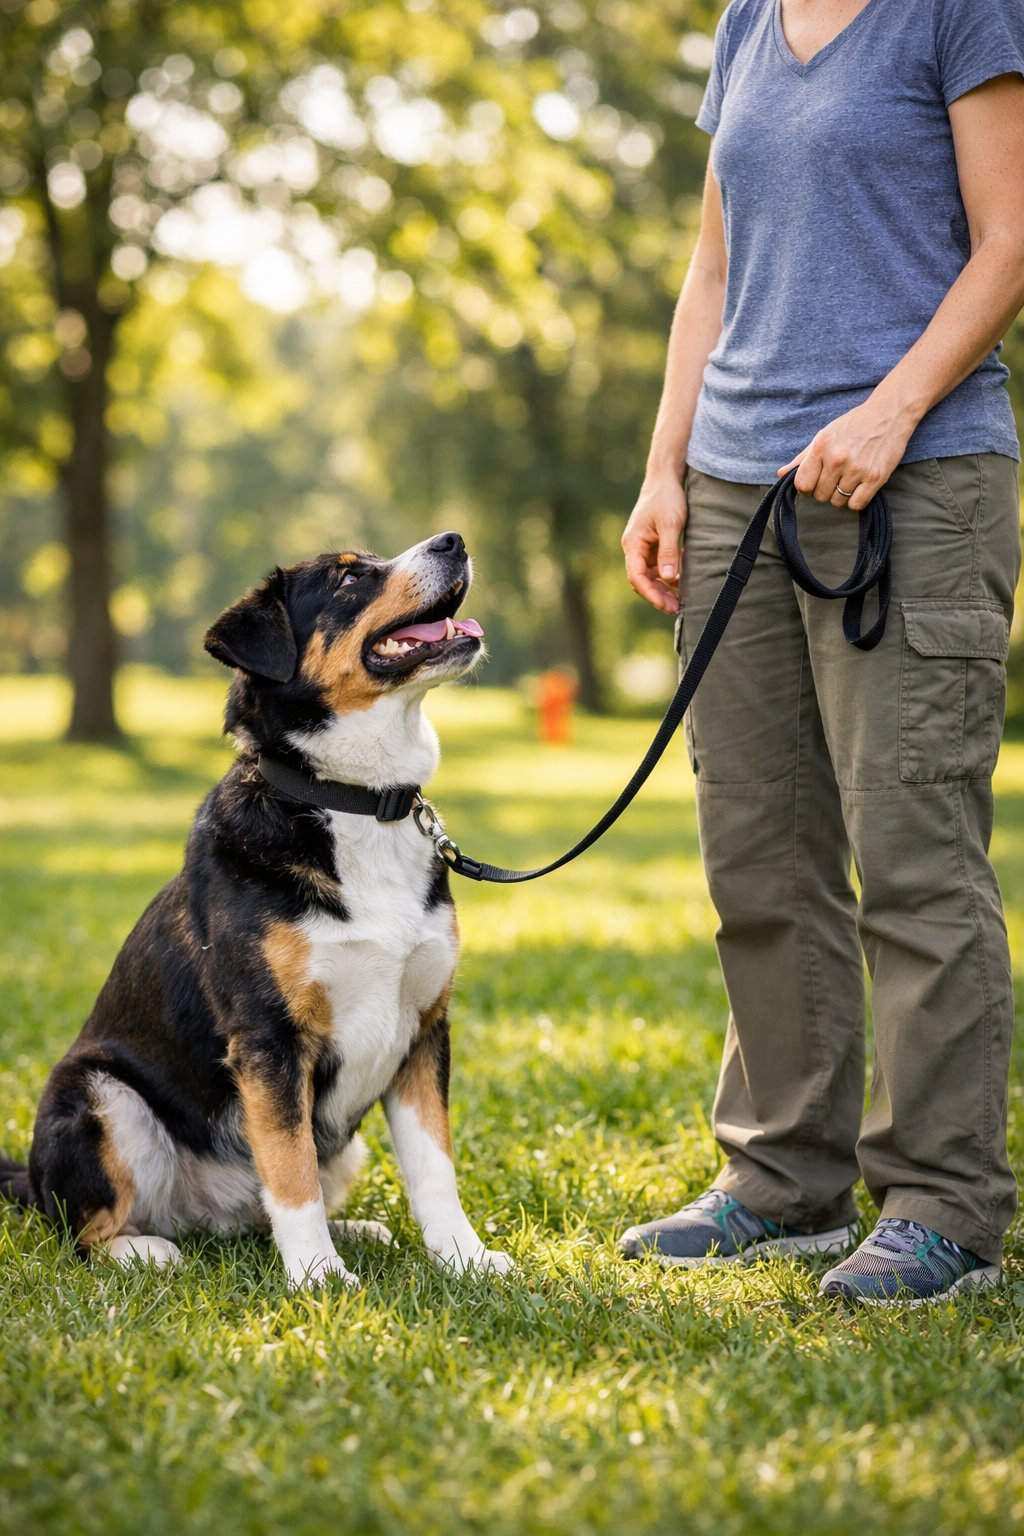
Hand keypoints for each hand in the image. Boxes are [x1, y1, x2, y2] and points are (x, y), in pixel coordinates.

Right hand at [621, 471, 686, 614]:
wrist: (665, 478)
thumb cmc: (666, 498)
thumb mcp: (670, 524)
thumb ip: (669, 551)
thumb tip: (667, 578)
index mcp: (633, 543)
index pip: (637, 576)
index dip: (650, 593)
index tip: (665, 604)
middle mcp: (635, 548)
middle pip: (642, 580)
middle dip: (657, 596)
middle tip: (675, 609)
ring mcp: (644, 548)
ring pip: (651, 576)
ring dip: (663, 590)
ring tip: (679, 603)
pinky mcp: (653, 546)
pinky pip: (658, 568)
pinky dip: (668, 578)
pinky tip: (681, 584)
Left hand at [777, 394, 915, 510]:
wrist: (889, 413)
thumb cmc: (853, 425)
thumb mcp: (824, 435)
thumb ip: (803, 458)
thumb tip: (780, 474)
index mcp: (822, 447)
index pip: (802, 485)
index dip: (806, 487)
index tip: (814, 482)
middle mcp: (837, 459)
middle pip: (819, 496)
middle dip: (825, 491)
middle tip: (836, 478)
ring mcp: (857, 469)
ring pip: (837, 502)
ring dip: (841, 496)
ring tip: (849, 479)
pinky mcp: (876, 477)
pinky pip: (856, 505)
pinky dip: (856, 500)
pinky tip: (860, 486)